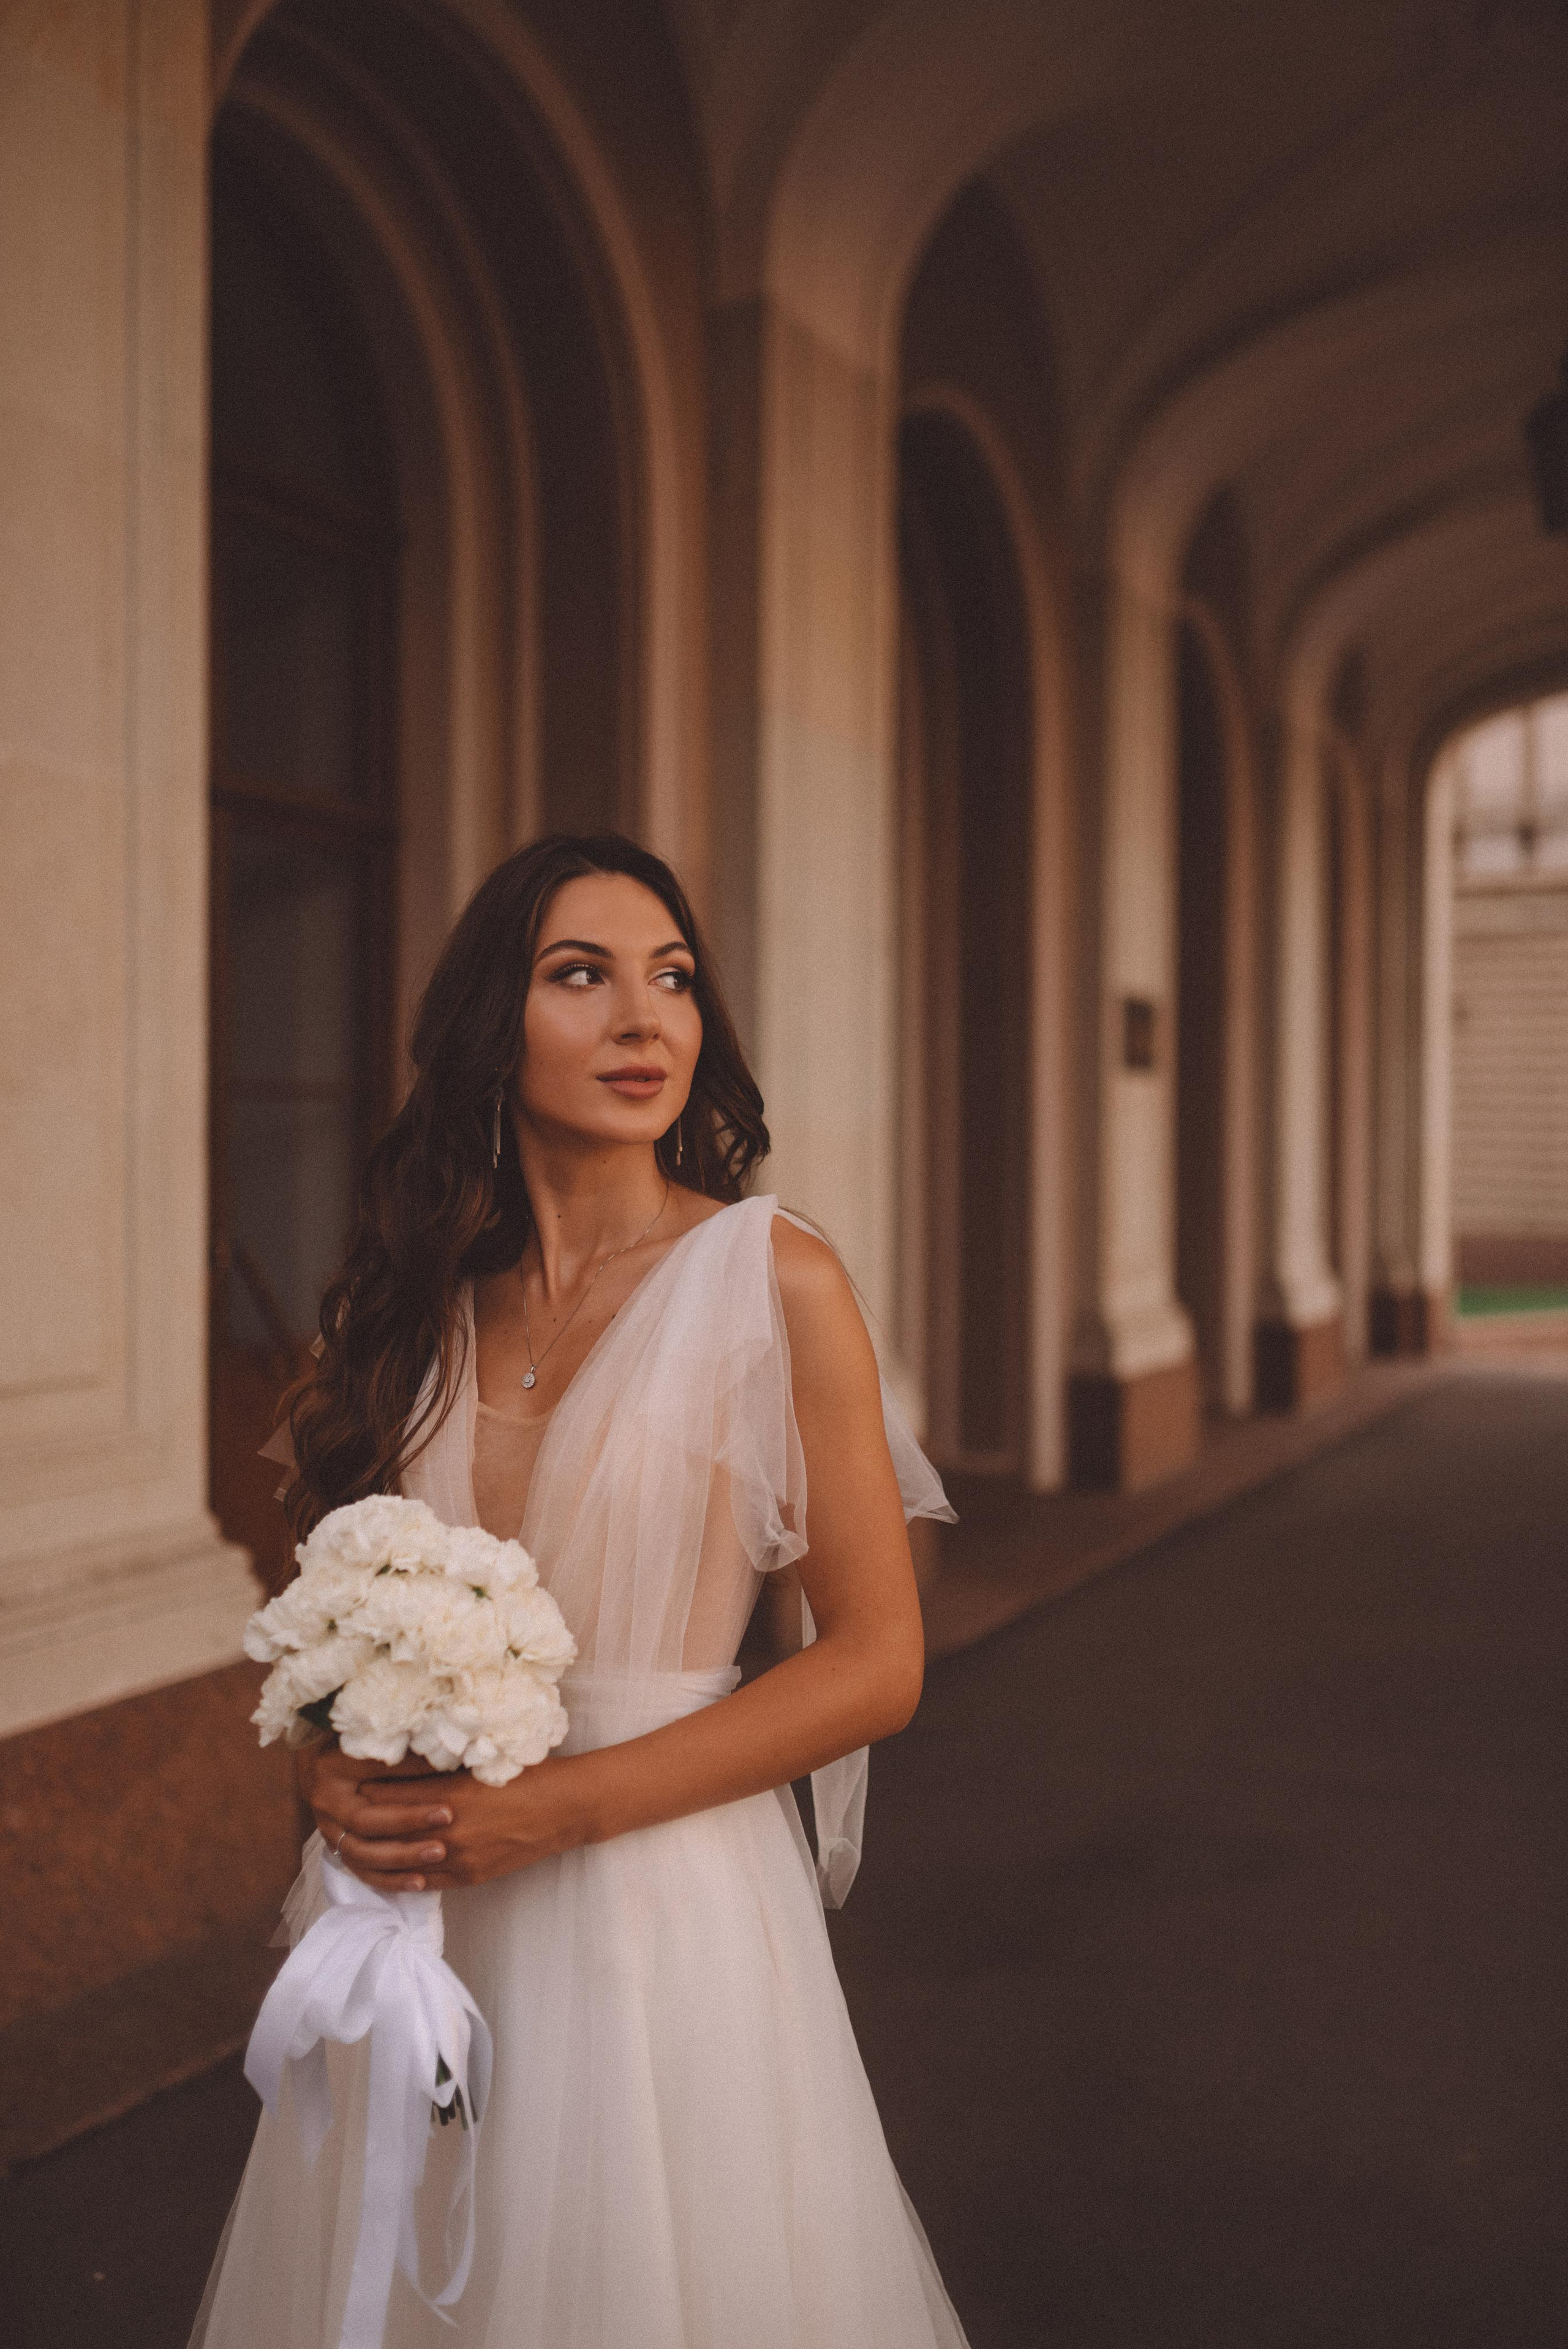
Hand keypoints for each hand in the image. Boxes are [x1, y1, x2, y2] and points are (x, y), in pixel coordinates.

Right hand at [296, 1741, 455, 1894]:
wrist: (320, 1759)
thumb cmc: (357, 1742)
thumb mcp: (380, 1742)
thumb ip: (408, 1755)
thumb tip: (448, 1760)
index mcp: (334, 1771)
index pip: (374, 1787)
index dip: (409, 1797)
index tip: (447, 1803)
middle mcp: (327, 1805)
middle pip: (365, 1825)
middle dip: (407, 1828)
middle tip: (446, 1826)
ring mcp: (330, 1831)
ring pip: (362, 1855)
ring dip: (401, 1860)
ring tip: (438, 1855)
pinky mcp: (338, 1848)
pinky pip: (362, 1872)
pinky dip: (390, 1879)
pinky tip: (419, 1883)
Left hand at [297, 1737, 592, 1893]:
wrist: (565, 1808)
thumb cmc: (526, 1774)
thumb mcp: (477, 1763)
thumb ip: (437, 1768)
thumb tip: (398, 1763)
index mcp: (448, 1795)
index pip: (388, 1794)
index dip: (361, 1786)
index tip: (342, 1776)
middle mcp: (447, 1830)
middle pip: (386, 1828)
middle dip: (360, 1818)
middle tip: (336, 1806)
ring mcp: (458, 1857)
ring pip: (399, 1859)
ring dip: (374, 1850)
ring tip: (353, 1837)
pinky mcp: (469, 1877)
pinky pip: (423, 1881)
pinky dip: (400, 1874)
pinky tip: (386, 1866)